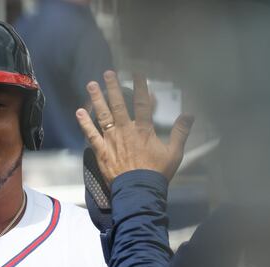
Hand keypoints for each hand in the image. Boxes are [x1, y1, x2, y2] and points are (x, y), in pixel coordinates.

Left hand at [76, 71, 194, 183]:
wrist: (139, 190)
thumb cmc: (157, 173)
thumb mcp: (174, 152)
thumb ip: (180, 132)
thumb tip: (190, 115)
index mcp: (144, 130)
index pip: (142, 103)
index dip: (140, 87)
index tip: (137, 73)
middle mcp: (126, 131)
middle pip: (118, 105)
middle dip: (113, 87)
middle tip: (108, 73)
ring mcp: (112, 140)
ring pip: (103, 115)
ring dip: (97, 99)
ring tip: (91, 84)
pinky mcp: (101, 151)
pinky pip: (91, 135)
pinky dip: (84, 123)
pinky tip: (79, 111)